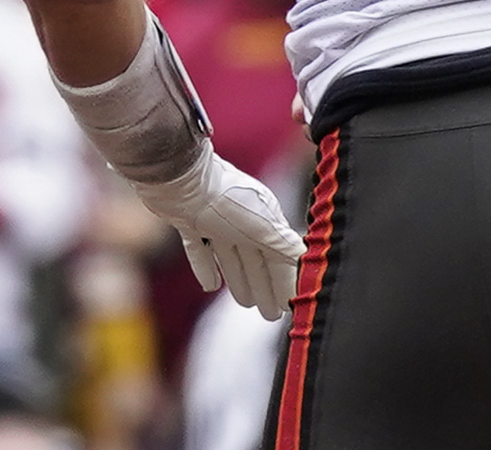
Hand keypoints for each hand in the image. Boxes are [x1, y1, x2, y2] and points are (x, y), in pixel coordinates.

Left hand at [131, 147, 304, 320]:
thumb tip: (310, 261)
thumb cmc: (226, 199)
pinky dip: (206, 267)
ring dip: (240, 280)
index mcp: (263, 220)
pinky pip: (199, 250)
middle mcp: (241, 221)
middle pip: (256, 261)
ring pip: (231, 258)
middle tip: (270, 314)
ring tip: (246, 303)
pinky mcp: (189, 222)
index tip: (289, 306)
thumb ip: (286, 247)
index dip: (284, 283)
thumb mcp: (264, 225)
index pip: (278, 259)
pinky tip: (209, 286)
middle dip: (265, 286)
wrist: (181, 176)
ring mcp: (214, 221)